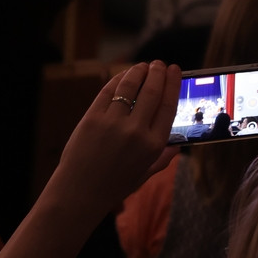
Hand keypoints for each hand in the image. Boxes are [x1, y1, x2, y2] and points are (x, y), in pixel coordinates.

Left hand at [45, 61, 180, 218]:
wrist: (80, 192)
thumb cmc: (113, 186)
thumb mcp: (144, 175)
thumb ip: (162, 160)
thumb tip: (176, 147)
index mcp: (153, 145)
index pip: (169, 106)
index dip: (173, 84)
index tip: (175, 71)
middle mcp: (136, 131)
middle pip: (152, 92)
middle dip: (157, 73)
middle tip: (159, 64)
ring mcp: (113, 123)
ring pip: (130, 86)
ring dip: (138, 71)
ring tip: (142, 66)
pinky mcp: (92, 118)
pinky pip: (108, 92)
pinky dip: (117, 80)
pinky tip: (122, 76)